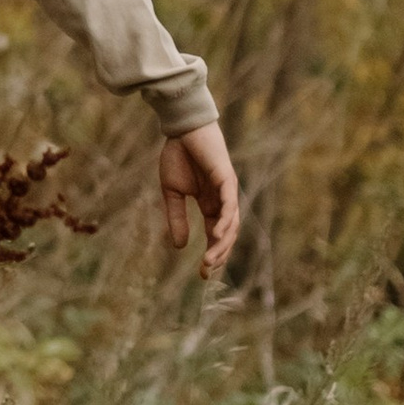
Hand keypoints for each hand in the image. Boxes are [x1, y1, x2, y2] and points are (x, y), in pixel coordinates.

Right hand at [160, 122, 239, 278]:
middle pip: (227, 234)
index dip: (211, 254)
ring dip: (222, 243)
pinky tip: (219, 234)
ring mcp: (226, 190)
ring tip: (211, 259)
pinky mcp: (226, 178)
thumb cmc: (178, 156)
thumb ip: (177, 218)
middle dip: (218, 254)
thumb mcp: (172, 193)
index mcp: (210, 205)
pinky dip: (226, 220)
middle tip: (206, 271)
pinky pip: (229, 204)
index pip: (215, 235)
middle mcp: (222, 201)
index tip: (203, 274)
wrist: (181, 130)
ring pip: (231, 223)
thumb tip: (179, 247)